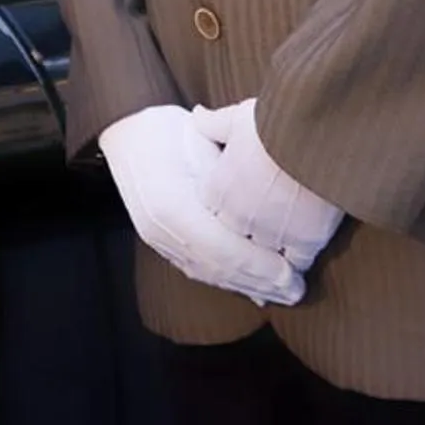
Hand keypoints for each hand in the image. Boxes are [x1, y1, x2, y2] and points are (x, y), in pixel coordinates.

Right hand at [97, 106, 303, 306]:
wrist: (127, 133)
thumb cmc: (170, 131)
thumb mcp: (204, 146)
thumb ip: (233, 177)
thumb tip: (273, 206)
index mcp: (173, 205)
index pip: (223, 248)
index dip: (260, 266)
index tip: (292, 273)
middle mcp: (161, 230)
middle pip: (218, 268)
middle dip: (260, 283)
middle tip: (297, 291)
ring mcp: (158, 239)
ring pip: (208, 273)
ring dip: (247, 286)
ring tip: (281, 293)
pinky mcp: (160, 242)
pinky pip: (197, 269)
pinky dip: (228, 280)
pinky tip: (252, 289)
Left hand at [196, 98, 343, 272]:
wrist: (311, 137)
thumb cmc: (271, 124)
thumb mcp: (236, 118)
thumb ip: (214, 124)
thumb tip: (197, 116)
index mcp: (217, 192)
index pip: (212, 212)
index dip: (226, 206)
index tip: (238, 200)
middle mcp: (238, 219)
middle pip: (237, 237)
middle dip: (246, 232)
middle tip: (261, 225)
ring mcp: (270, 234)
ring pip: (265, 254)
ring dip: (271, 249)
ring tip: (282, 243)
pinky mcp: (304, 241)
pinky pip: (298, 261)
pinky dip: (299, 260)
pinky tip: (303, 250)